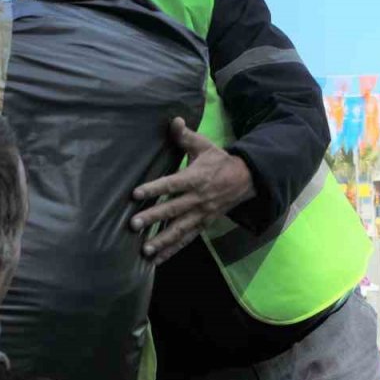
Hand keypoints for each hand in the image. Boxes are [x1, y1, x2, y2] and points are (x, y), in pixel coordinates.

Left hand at [130, 117, 256, 264]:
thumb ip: (185, 136)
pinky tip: (157, 259)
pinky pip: (187, 239)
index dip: (154, 188)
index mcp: (196, 177)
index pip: (172, 183)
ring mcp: (201, 214)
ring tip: (144, 250)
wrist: (246, 180)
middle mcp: (198, 199)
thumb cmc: (219, 161)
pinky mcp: (204, 225)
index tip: (135, 194)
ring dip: (162, 240)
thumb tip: (173, 120)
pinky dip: (172, 250)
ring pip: (180, 229)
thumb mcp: (205, 145)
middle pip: (173, 209)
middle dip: (153, 218)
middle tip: (133, 225)